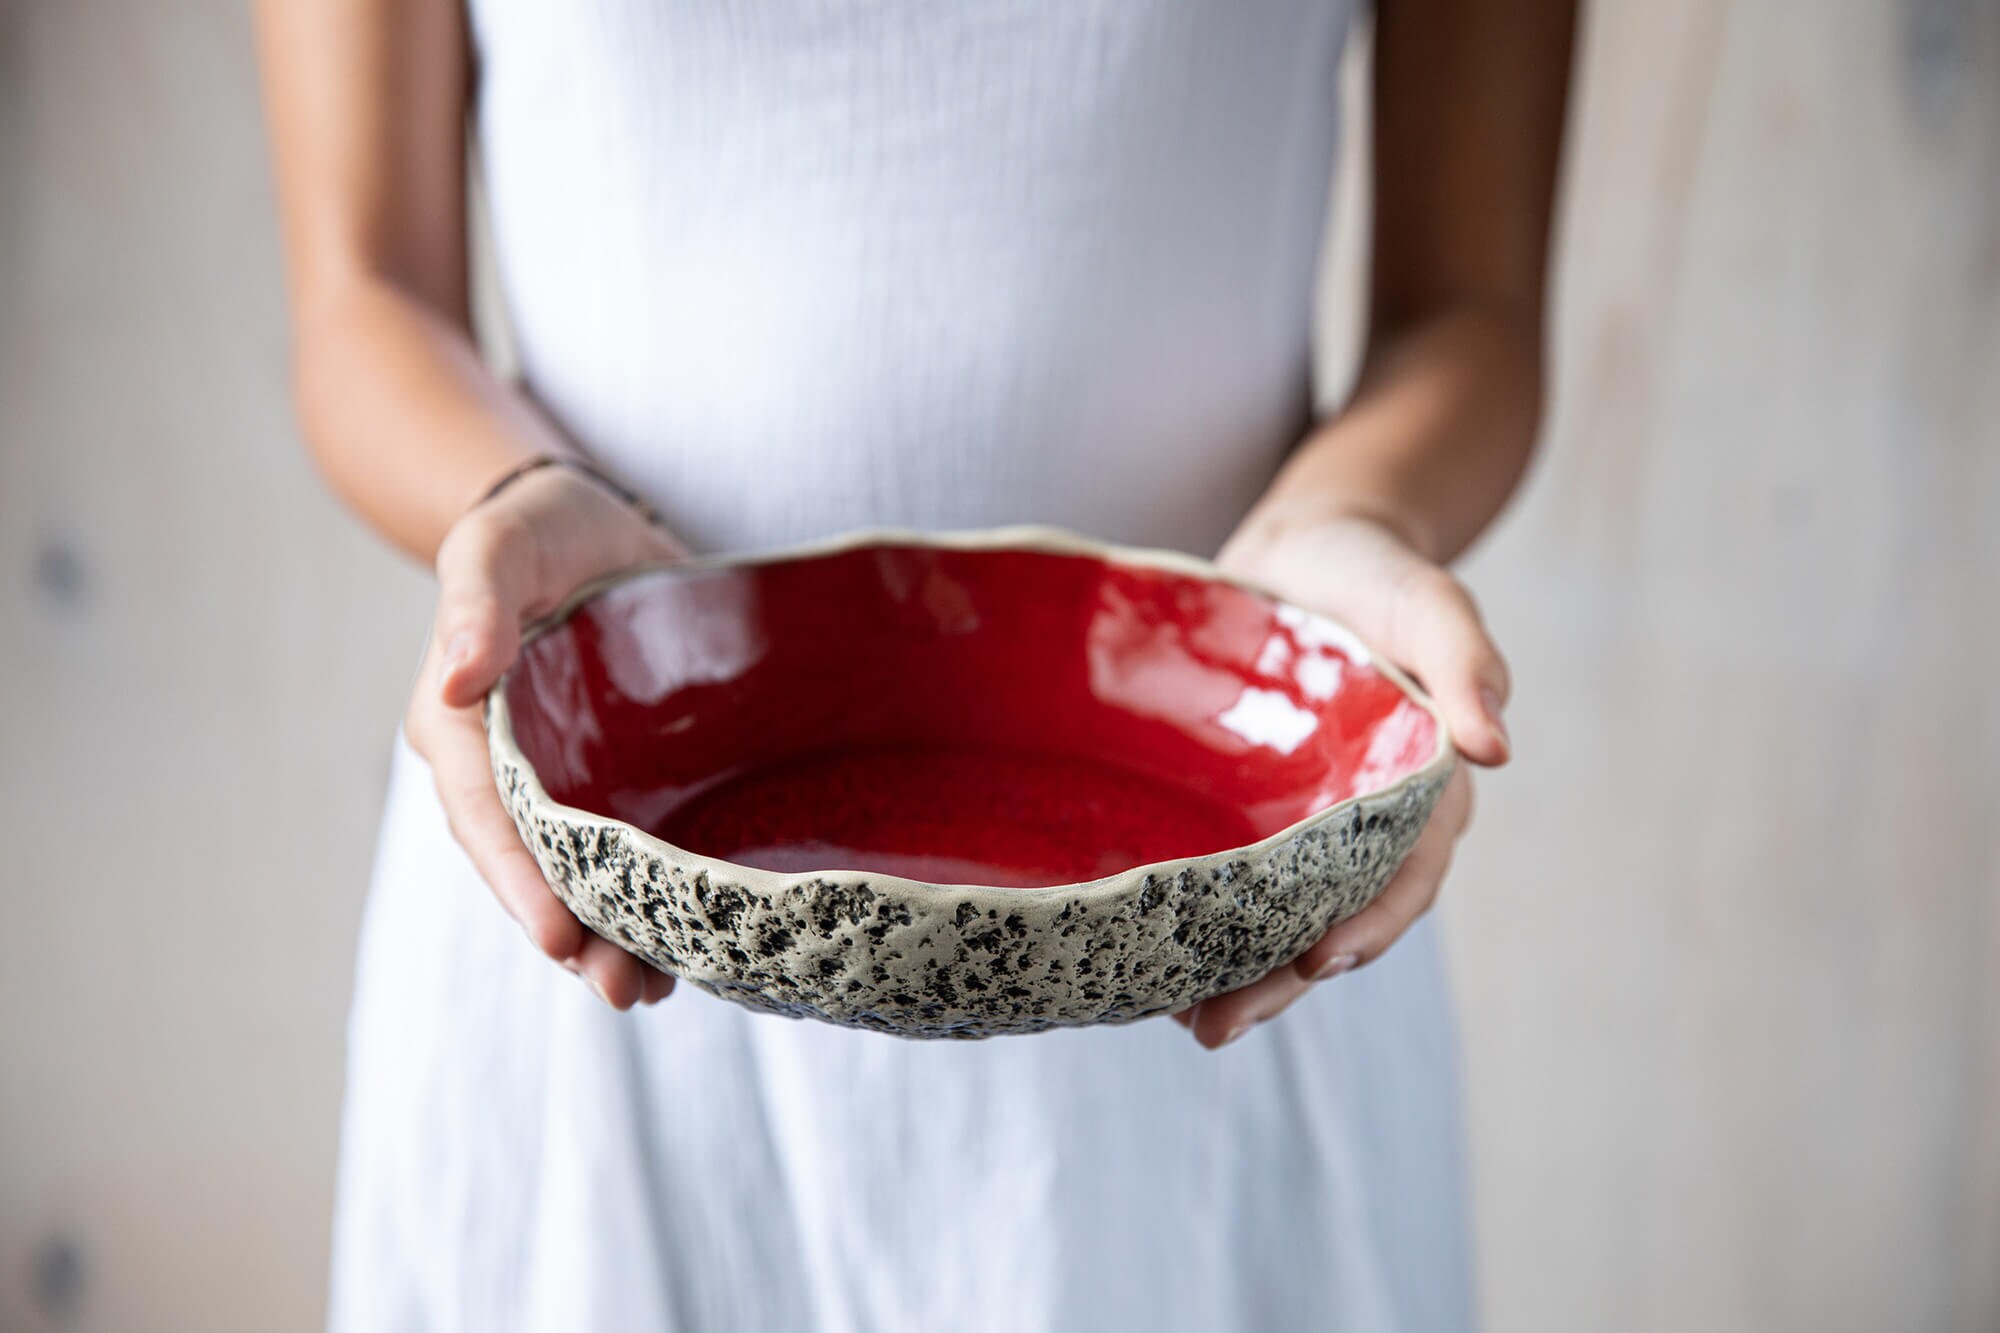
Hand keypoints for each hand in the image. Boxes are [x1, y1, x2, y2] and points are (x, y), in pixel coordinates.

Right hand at [403, 462, 687, 1008]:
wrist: (593, 520)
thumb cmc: (534, 527)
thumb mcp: (498, 547)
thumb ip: (477, 606)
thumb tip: (454, 680)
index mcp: (461, 730)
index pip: (484, 818)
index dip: (519, 880)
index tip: (556, 933)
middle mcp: (511, 772)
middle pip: (535, 869)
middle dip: (573, 935)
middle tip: (620, 990)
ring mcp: (572, 781)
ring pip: (586, 875)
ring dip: (616, 937)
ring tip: (656, 991)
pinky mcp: (627, 777)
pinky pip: (635, 848)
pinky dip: (658, 896)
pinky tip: (696, 943)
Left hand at [1172, 513, 1509, 1047]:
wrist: (1307, 546)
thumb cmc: (1378, 572)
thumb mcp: (1430, 602)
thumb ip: (1467, 663)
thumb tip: (1498, 749)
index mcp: (1418, 792)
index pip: (1403, 879)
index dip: (1370, 926)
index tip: (1321, 959)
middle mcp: (1357, 824)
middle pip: (1327, 919)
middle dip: (1280, 980)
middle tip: (1219, 1026)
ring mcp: (1294, 821)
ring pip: (1269, 914)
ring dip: (1232, 972)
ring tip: (1179, 1020)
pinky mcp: (1236, 808)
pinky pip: (1222, 877)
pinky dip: (1194, 921)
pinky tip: (1145, 959)